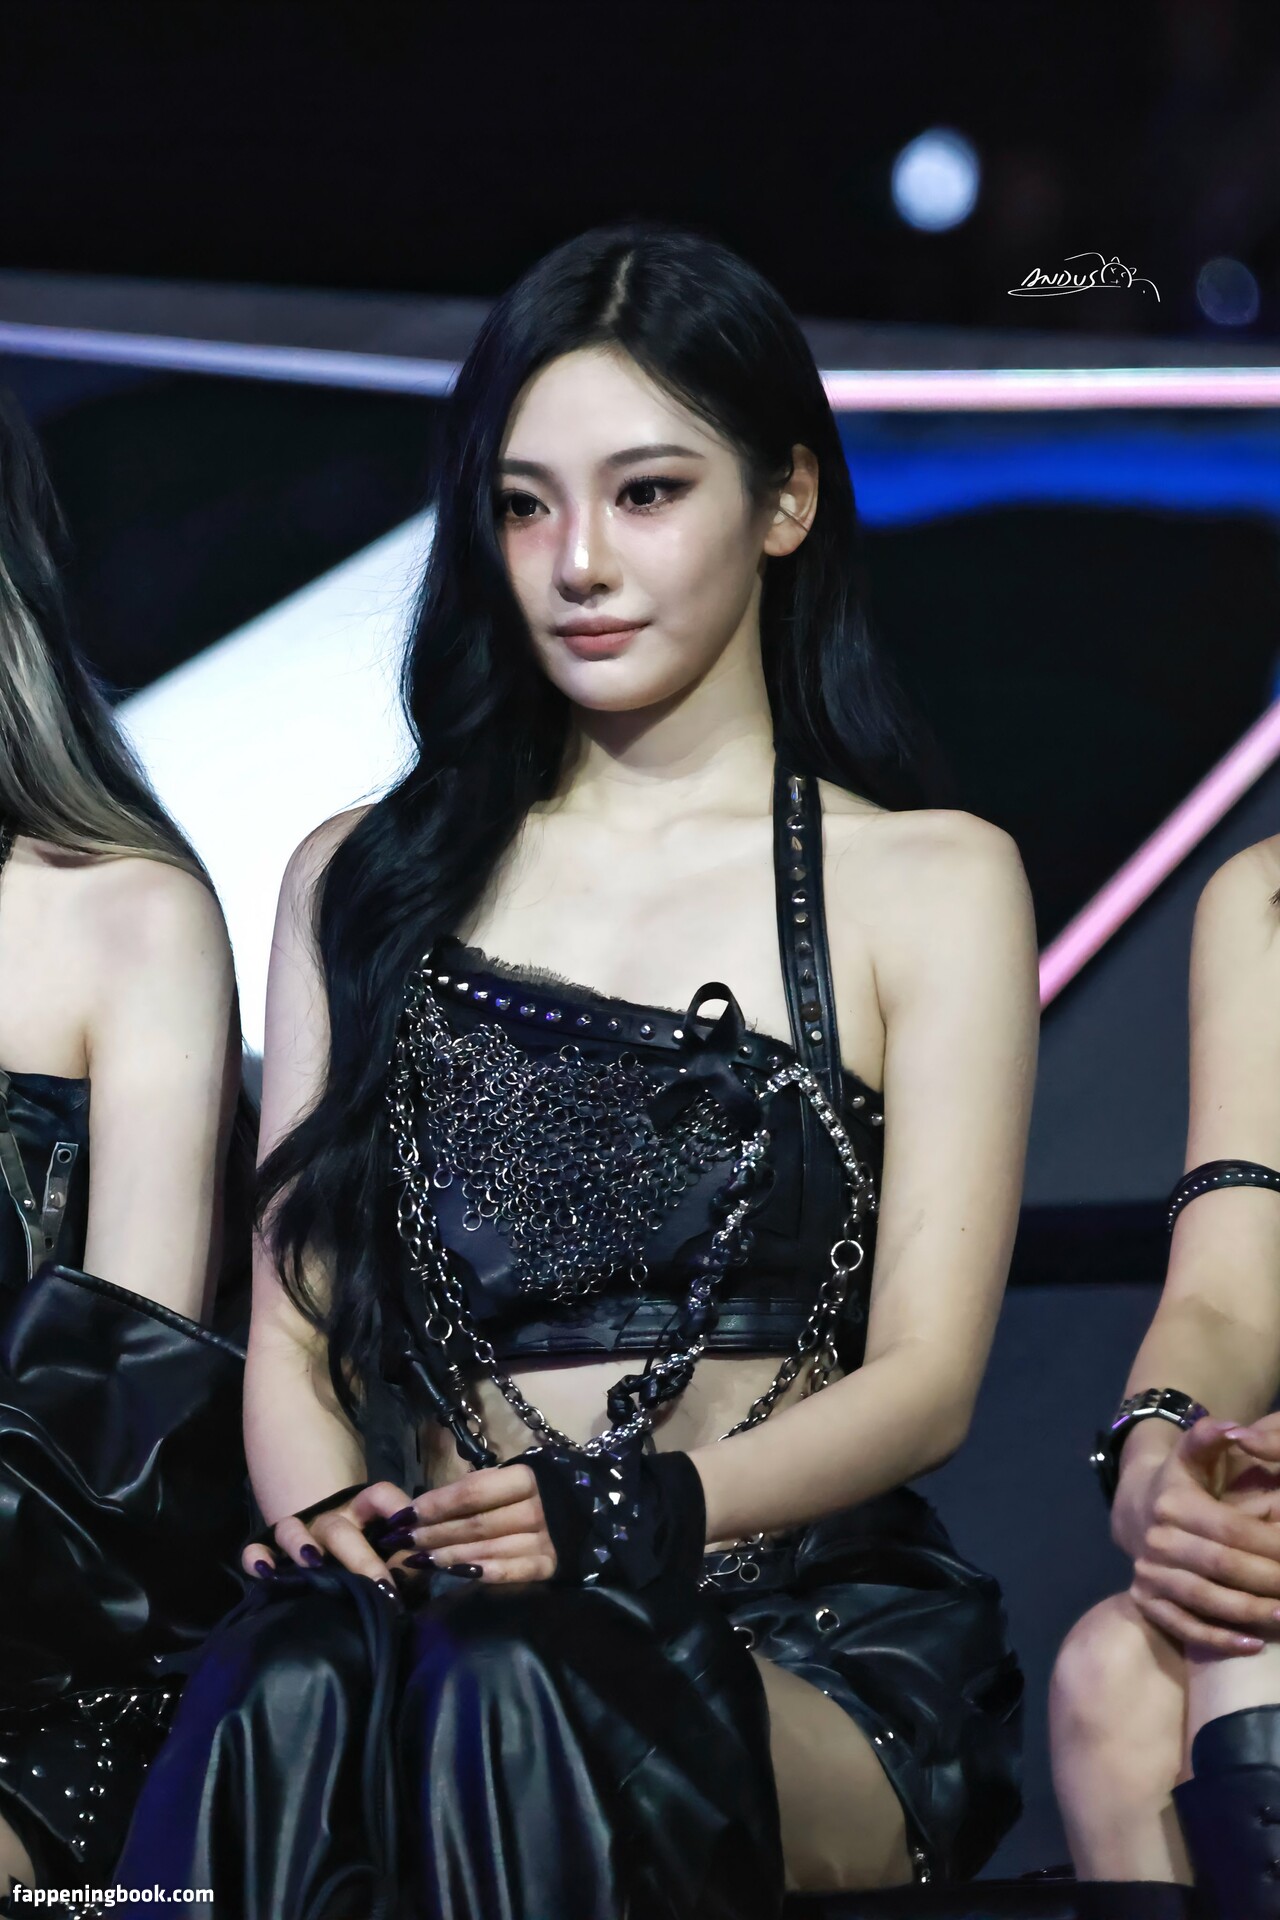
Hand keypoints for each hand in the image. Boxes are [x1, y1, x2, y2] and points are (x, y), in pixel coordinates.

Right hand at [241, 1480, 428, 1587]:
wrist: (319, 1528)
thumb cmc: (362, 1542)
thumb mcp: (384, 1543)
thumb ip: (403, 1557)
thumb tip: (417, 1574)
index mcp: (360, 1511)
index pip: (380, 1496)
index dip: (397, 1506)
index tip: (411, 1525)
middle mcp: (328, 1519)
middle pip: (341, 1530)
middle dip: (361, 1558)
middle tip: (381, 1584)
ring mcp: (297, 1532)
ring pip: (292, 1529)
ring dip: (300, 1543)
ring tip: (312, 1562)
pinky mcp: (270, 1548)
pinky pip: (256, 1548)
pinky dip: (256, 1557)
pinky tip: (265, 1572)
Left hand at [375, 1462, 557, 1584]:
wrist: (596, 1512)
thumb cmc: (541, 1491)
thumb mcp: (512, 1479)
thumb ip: (474, 1489)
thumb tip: (418, 1501)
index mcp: (526, 1477)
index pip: (472, 1492)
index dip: (435, 1504)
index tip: (403, 1515)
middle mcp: (537, 1507)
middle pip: (475, 1523)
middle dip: (432, 1533)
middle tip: (400, 1542)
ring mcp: (547, 1538)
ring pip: (488, 1548)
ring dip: (448, 1556)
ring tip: (417, 1560)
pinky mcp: (552, 1566)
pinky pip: (513, 1571)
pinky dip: (485, 1572)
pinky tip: (458, 1575)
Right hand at [1129, 1417, 1279, 1652]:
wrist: (1136, 1513)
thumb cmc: (1180, 1484)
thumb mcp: (1192, 1455)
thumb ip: (1210, 1437)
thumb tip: (1235, 1429)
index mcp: (1173, 1504)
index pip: (1231, 1529)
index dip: (1271, 1544)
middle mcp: (1156, 1540)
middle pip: (1222, 1567)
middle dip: (1269, 1581)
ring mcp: (1148, 1574)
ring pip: (1206, 1600)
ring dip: (1250, 1612)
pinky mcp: (1145, 1601)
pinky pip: (1183, 1626)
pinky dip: (1219, 1639)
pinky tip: (1253, 1645)